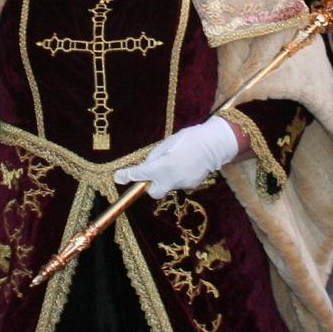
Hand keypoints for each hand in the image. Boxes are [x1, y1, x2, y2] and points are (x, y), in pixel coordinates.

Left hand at [114, 115, 241, 195]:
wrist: (214, 144)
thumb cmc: (189, 139)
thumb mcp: (167, 144)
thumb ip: (153, 158)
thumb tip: (144, 167)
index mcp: (163, 167)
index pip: (140, 175)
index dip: (127, 176)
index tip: (118, 177)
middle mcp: (171, 180)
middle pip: (153, 192)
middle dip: (149, 185)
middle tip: (151, 174)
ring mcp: (182, 184)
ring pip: (167, 186)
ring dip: (166, 178)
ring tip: (176, 162)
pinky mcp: (191, 186)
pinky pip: (178, 183)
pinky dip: (177, 176)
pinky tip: (185, 165)